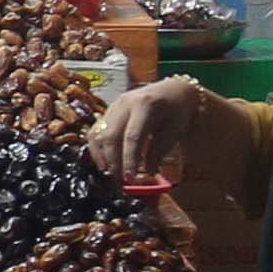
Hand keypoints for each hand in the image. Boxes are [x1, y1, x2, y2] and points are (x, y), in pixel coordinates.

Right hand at [92, 75, 207, 187]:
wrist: (173, 90)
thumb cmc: (177, 110)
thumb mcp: (174, 130)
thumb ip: (158, 151)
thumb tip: (146, 174)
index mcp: (145, 105)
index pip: (132, 136)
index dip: (129, 160)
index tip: (130, 179)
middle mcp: (124, 103)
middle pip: (111, 136)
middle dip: (113, 162)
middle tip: (120, 181)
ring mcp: (113, 106)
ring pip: (98, 134)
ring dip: (102, 157)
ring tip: (111, 174)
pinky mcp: (108, 111)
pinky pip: (95, 132)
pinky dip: (96, 150)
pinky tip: (104, 163)